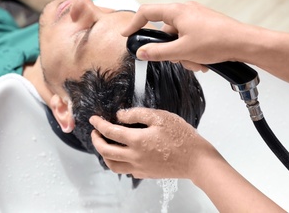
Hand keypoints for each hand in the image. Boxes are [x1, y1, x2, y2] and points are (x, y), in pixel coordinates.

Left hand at [90, 107, 207, 179]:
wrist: (196, 160)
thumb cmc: (180, 136)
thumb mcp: (160, 117)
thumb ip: (137, 115)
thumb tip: (119, 115)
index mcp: (136, 141)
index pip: (109, 132)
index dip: (98, 124)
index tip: (93, 119)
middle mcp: (134, 157)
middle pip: (105, 151)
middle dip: (96, 140)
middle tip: (95, 132)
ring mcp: (139, 168)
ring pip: (112, 165)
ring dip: (104, 154)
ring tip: (104, 144)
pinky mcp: (146, 174)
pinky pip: (125, 170)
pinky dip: (118, 162)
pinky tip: (122, 155)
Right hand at [121, 2, 249, 71]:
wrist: (244, 43)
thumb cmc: (218, 41)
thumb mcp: (182, 51)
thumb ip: (158, 53)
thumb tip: (142, 52)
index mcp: (177, 12)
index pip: (147, 12)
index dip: (134, 24)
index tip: (128, 34)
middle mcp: (186, 11)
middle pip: (164, 32)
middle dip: (170, 51)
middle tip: (179, 60)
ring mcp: (196, 18)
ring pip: (178, 39)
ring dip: (184, 55)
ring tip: (197, 62)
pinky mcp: (204, 26)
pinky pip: (190, 39)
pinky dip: (193, 52)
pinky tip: (203, 61)